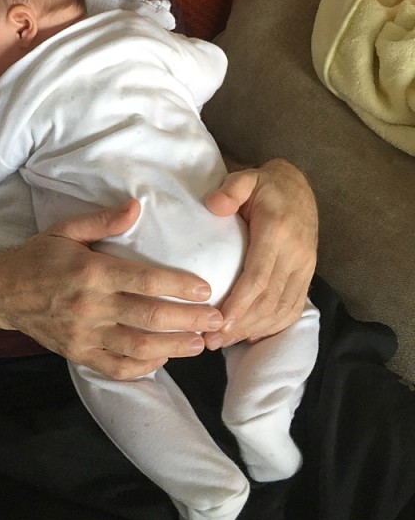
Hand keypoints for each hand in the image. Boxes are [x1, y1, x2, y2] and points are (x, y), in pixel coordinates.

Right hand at [0, 199, 221, 379]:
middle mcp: (91, 306)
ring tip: (201, 344)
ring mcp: (85, 335)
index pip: (145, 280)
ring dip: (175, 348)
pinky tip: (161, 359)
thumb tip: (137, 207)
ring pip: (138, 347)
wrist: (0, 292)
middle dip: (190, 321)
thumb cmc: (38, 257)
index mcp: (92, 272)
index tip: (206, 289)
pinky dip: (142, 367)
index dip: (179, 286)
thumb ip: (103, 220)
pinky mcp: (78, 354)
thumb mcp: (66, 230)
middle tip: (218, 320)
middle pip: (150, 318)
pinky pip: (115, 367)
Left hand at [203, 158, 316, 347]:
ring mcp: (305, 267)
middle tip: (211, 340)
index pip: (259, 277)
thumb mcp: (246, 178)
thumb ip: (230, 190)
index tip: (218, 323)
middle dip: (240, 324)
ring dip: (254, 329)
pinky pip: (293, 307)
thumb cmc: (265, 186)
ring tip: (224, 342)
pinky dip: (273, 326)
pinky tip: (252, 335)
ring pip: (282, 308)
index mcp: (277, 232)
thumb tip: (214, 205)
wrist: (299, 187)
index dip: (239, 304)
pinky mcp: (308, 274)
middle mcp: (296, 254)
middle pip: (269, 299)